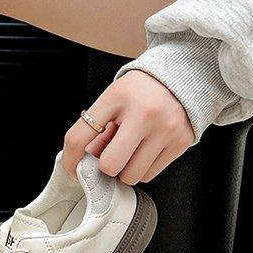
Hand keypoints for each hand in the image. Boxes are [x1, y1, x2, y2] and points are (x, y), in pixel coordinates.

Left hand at [62, 70, 193, 184]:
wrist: (182, 75)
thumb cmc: (140, 91)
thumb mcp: (113, 101)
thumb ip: (96, 130)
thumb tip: (85, 165)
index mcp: (117, 97)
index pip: (79, 137)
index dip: (70, 160)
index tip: (73, 169)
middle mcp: (144, 112)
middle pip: (110, 166)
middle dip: (107, 166)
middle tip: (112, 154)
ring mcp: (165, 128)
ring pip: (131, 176)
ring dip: (126, 170)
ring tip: (132, 149)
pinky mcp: (180, 142)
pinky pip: (149, 175)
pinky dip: (143, 168)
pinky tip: (147, 149)